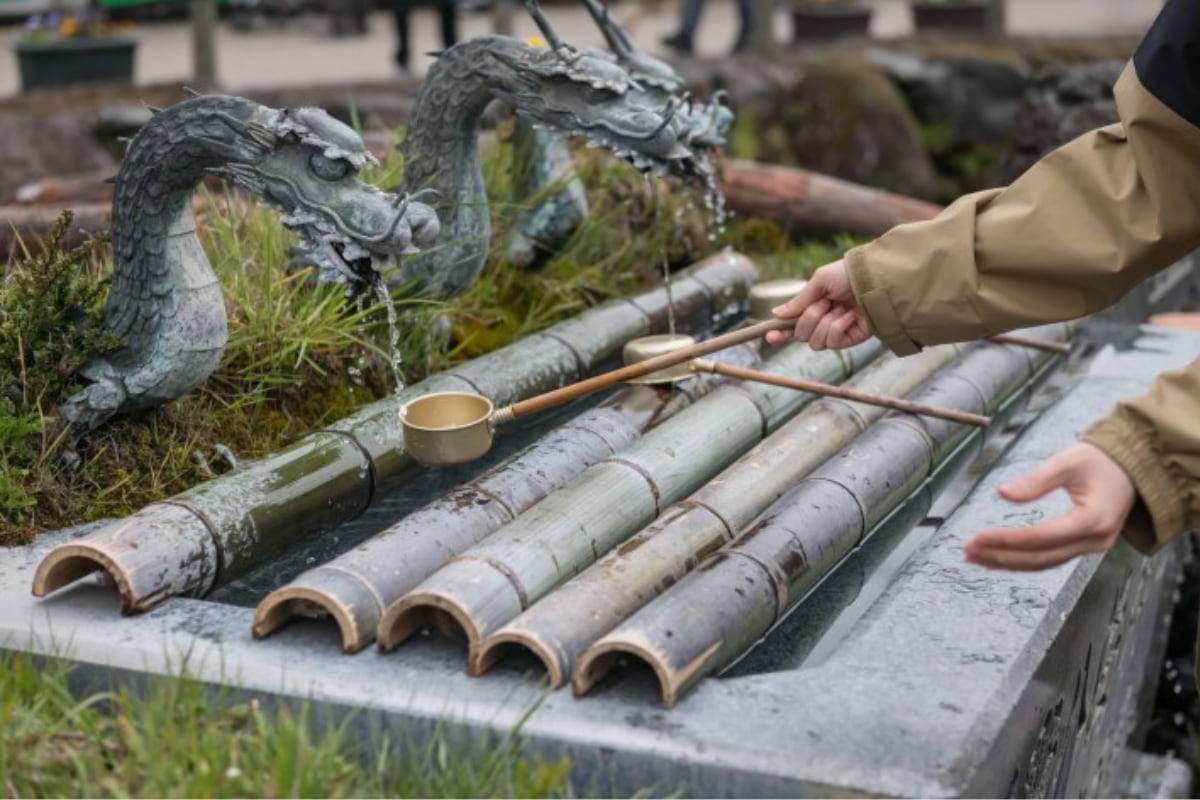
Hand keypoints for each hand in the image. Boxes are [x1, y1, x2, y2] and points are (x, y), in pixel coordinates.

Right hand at [765, 260, 872, 349]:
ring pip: (814, 342)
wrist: (875, 280)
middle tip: (824, 303)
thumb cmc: (848, 275)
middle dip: (809, 319)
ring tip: (840, 308)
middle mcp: (821, 321)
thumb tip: (776, 314)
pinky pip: (832, 342)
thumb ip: (799, 300)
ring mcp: (835, 332)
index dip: (779, 333)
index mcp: (812, 306)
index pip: (791, 326)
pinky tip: (850, 316)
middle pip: (800, 335)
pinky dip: (839, 327)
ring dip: (825, 322)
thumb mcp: (819, 281)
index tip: (769, 335)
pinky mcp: (849, 340)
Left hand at [963, 443, 1135, 570]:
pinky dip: (1022, 559)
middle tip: (968, 550)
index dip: (1008, 539)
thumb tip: (1002, 493)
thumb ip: (1035, 480)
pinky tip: (996, 556)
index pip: (1042, 537)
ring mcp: (1092, 547)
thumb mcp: (1068, 461)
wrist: (1134, 468)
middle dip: (1002, 556)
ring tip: (974, 557)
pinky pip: (1050, 558)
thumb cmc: (1101, 460)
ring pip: (1044, 563)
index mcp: (1094, 519)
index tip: (977, 536)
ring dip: (1008, 562)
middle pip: (1041, 557)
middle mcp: (1095, 541)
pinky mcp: (1084, 546)